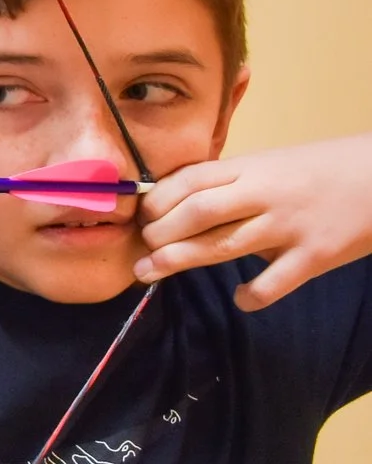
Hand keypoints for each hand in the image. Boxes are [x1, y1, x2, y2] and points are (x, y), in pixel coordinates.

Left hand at [136, 134, 371, 308]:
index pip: (190, 180)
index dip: (156, 201)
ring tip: (149, 272)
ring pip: (223, 244)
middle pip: (198, 212)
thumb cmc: (323, 171)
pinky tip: (241, 299)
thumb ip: (234, 184)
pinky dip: (252, 295)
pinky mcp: (315, 255)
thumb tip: (181, 205)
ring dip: (179, 260)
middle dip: (160, 233)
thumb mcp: (274, 164)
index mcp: (252, 168)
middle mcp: (266, 194)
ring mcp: (289, 225)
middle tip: (140, 252)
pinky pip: (274, 282)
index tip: (139, 219)